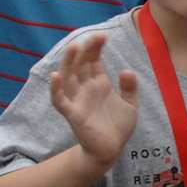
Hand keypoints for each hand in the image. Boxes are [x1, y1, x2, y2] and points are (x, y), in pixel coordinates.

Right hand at [48, 34, 138, 168]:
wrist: (111, 150)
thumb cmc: (118, 126)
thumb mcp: (130, 104)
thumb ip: (130, 88)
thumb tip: (126, 70)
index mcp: (99, 84)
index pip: (93, 61)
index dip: (96, 48)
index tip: (103, 36)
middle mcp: (86, 89)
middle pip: (80, 64)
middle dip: (86, 50)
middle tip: (95, 37)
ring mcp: (78, 100)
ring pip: (68, 77)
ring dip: (69, 63)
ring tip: (74, 47)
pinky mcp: (73, 114)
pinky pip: (60, 100)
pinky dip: (56, 89)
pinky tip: (56, 76)